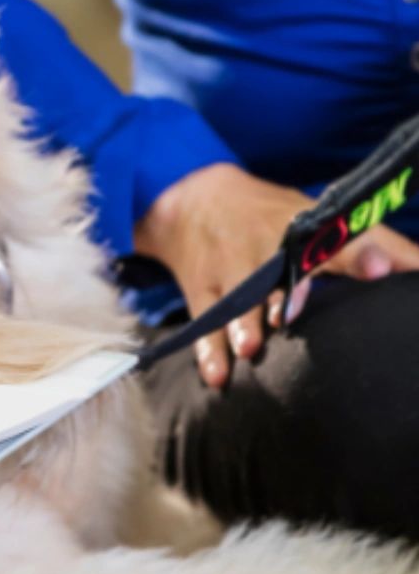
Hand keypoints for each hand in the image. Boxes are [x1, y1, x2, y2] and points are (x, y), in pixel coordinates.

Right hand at [133, 162, 418, 387]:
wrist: (194, 197)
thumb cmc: (276, 216)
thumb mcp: (322, 217)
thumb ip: (379, 243)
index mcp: (303, 229)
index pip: (336, 241)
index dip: (358, 255)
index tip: (379, 269)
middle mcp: (264, 248)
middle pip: (278, 272)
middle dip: (285, 294)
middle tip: (289, 316)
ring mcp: (229, 269)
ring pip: (237, 301)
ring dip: (242, 324)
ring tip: (249, 348)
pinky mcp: (202, 289)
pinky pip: (205, 323)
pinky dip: (208, 351)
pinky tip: (217, 376)